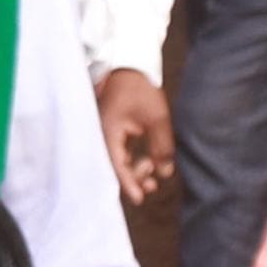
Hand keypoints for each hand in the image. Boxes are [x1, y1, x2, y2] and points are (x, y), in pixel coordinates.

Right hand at [96, 69, 174, 201]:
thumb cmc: (140, 90)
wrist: (129, 67)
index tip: (139, 199)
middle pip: (113, 164)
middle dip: (133, 177)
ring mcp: (105, 130)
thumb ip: (162, 147)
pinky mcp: (111, 129)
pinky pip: (119, 151)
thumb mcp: (158, 119)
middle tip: (153, 184)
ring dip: (134, 169)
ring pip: (116, 159)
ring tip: (154, 172)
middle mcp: (102, 132)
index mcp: (108, 129)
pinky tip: (149, 162)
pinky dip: (132, 159)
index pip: (116, 163)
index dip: (128, 183)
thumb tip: (165, 173)